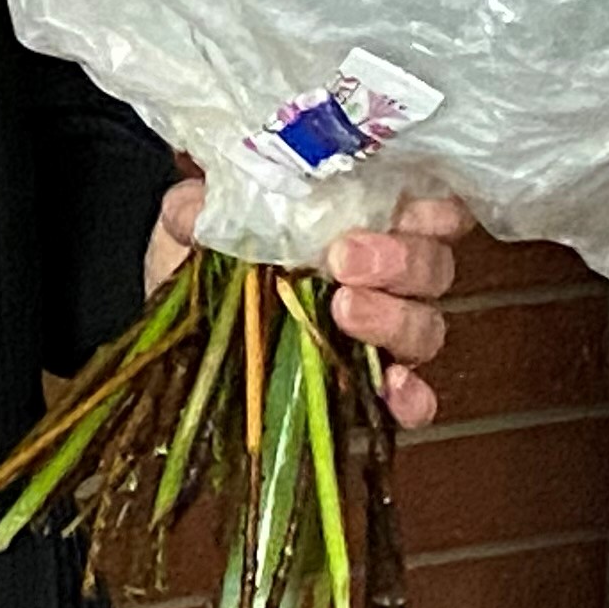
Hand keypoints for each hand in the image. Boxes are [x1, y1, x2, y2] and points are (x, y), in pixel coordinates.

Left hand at [146, 176, 467, 430]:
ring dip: (394, 318)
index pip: (427, 209)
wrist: (176, 336)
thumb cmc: (200, 264)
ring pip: (425, 327)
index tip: (405, 210)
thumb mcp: (190, 226)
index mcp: (357, 223)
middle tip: (345, 259)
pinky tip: (392, 387)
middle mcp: (383, 278)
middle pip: (431, 267)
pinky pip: (413, 400)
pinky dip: (411, 396)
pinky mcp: (368, 391)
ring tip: (344, 309)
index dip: (432, 210)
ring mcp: (381, 336)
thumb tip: (197, 210)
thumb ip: (193, 208)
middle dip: (398, 259)